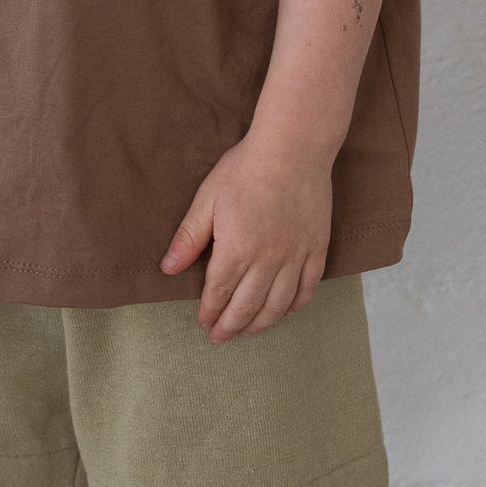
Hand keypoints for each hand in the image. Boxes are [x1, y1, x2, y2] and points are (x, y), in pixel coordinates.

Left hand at [161, 128, 332, 341]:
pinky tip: (284, 312)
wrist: (293, 148)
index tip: (203, 323)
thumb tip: (169, 269)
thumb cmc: (245, 169)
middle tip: (220, 337)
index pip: (219, 292)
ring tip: (248, 332)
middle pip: (247, 306)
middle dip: (231, 326)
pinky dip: (295, 307)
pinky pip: (307, 289)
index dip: (209, 312)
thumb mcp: (207, 199)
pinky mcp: (316, 249)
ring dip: (260, 324)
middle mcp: (268, 260)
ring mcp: (295, 257)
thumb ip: (189, 237)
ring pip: (278, 305)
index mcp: (237, 249)